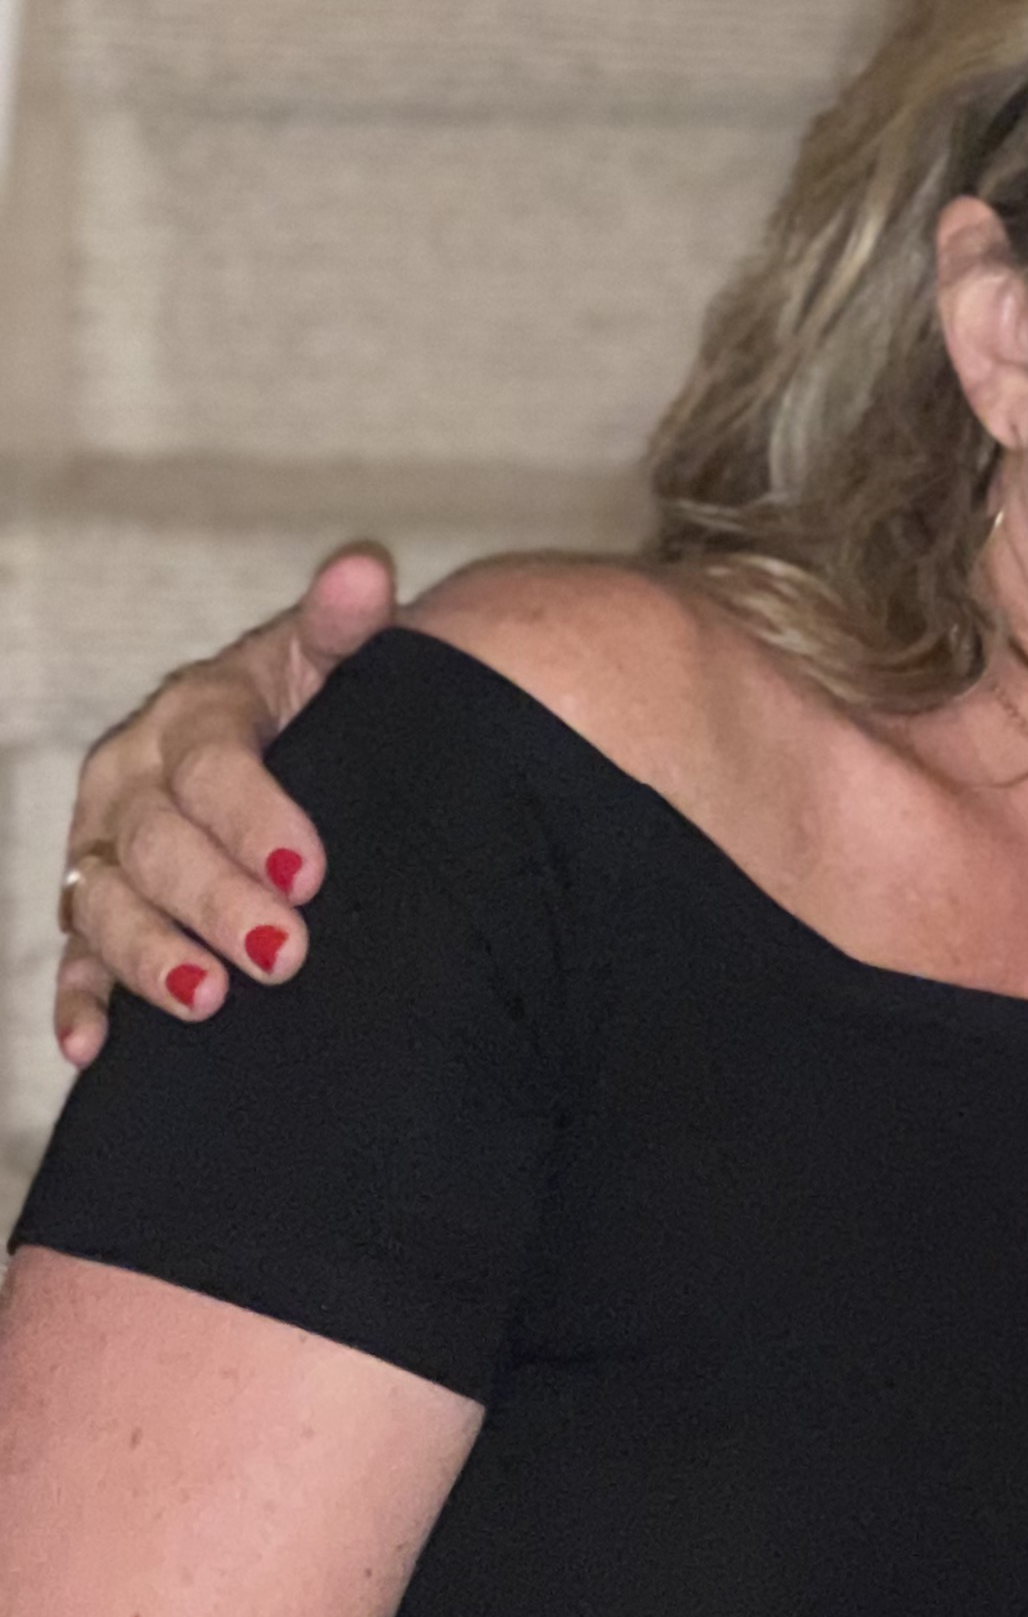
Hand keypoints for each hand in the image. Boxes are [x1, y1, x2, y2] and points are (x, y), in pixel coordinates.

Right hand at [52, 547, 398, 1066]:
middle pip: (155, 842)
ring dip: (149, 956)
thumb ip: (346, 624)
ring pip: (103, 901)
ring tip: (207, 1002)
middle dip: (215, 901)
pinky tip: (93, 1046)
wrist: (297, 739)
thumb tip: (362, 570)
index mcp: (193, 713)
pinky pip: (76, 953)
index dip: (254, 818)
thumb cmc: (324, 702)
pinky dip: (80, 999)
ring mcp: (104, 842)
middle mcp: (132, 775)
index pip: (210, 763)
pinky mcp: (96, 901)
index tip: (312, 872)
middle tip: (283, 953)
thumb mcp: (336, 658)